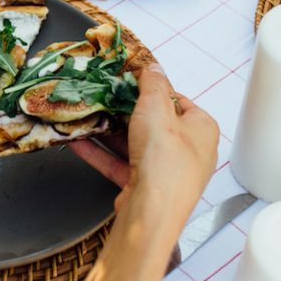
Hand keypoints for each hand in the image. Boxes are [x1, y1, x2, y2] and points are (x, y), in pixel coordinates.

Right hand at [72, 64, 217, 223]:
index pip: (176, 101)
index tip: (130, 81)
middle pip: (152, 123)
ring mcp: (165, 171)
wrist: (151, 212)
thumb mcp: (155, 108)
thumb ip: (153, 84)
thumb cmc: (165, 162)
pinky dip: (100, 152)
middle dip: (124, 112)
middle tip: (104, 97)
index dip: (152, 90)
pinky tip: (79, 140)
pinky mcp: (144, 187)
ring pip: (133, 144)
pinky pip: (120, 163)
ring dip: (108, 131)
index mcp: (201, 129)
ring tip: (86, 115)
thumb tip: (153, 68)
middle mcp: (188, 151)